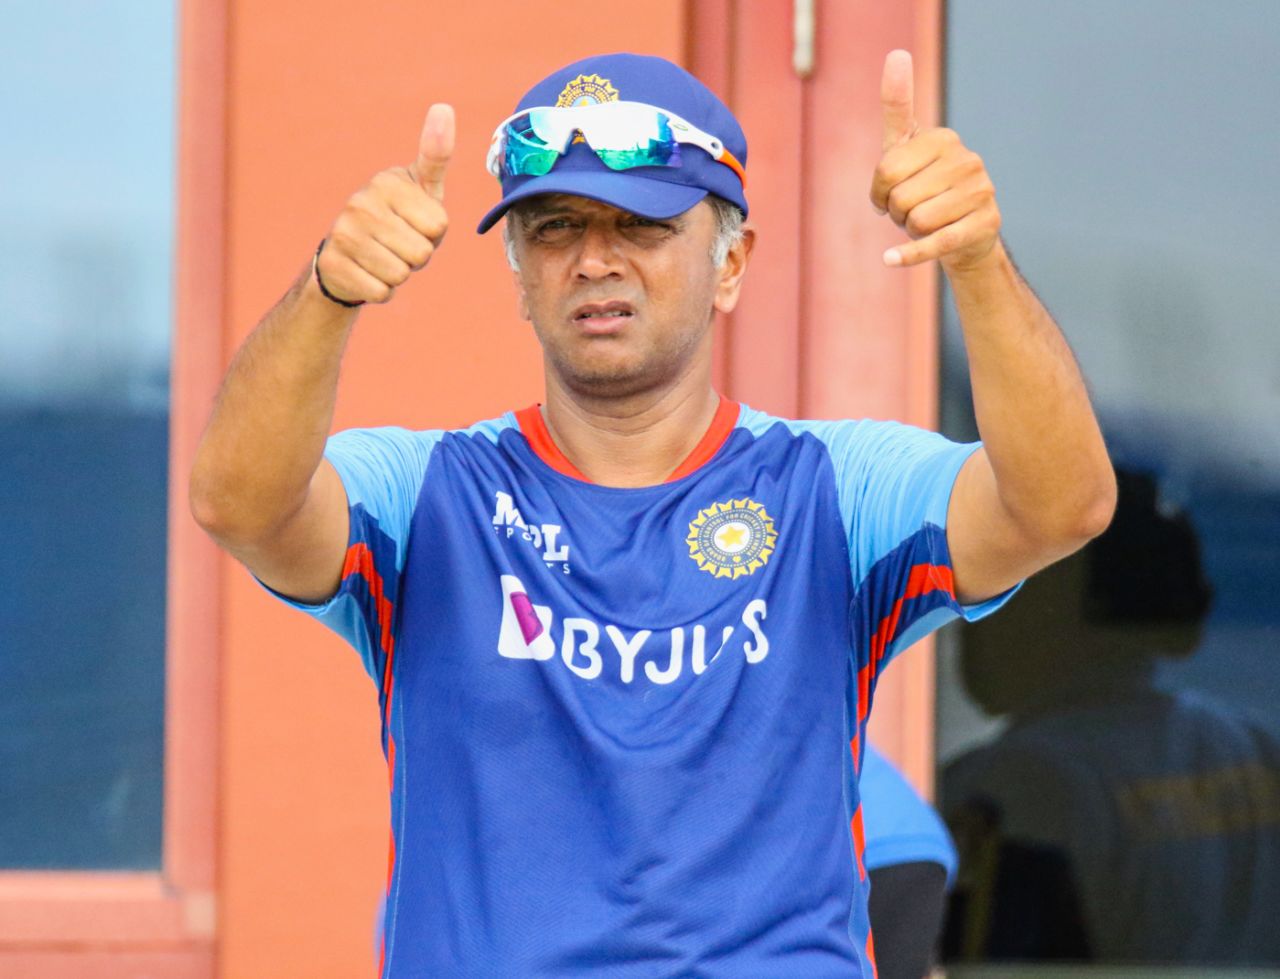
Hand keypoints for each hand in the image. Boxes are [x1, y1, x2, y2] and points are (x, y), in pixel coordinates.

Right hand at [315, 103, 454, 304]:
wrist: (347, 257)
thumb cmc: (399, 219)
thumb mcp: (422, 188)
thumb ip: (436, 153)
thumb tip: (443, 107)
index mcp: (387, 182)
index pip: (439, 226)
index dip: (433, 234)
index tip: (414, 224)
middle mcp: (360, 203)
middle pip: (422, 253)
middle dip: (417, 257)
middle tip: (398, 245)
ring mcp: (343, 233)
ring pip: (402, 274)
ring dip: (400, 275)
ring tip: (383, 258)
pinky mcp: (334, 265)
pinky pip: (382, 292)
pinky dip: (382, 291)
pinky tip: (369, 274)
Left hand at [869, 51, 1000, 272]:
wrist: (965, 237)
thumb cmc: (926, 188)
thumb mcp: (906, 147)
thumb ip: (897, 105)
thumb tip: (896, 54)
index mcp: (944, 139)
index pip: (886, 171)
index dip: (878, 193)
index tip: (889, 194)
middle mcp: (968, 160)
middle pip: (900, 199)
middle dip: (896, 214)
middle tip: (912, 213)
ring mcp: (981, 192)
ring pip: (916, 222)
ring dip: (910, 232)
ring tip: (926, 224)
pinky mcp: (984, 225)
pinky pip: (935, 243)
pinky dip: (908, 255)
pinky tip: (890, 259)